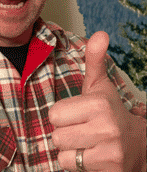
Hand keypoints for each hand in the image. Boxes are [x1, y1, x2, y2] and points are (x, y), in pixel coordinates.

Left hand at [49, 31, 146, 171]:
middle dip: (65, 134)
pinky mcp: (109, 169)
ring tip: (87, 144)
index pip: (54, 114)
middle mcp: (106, 127)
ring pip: (62, 152)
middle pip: (56, 135)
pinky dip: (76, 165)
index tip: (79, 116)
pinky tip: (92, 157)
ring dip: (70, 150)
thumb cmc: (111, 113)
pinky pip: (69, 166)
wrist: (140, 147)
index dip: (63, 116)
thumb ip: (95, 61)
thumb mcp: (101, 87)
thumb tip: (99, 34)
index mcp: (99, 104)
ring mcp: (109, 151)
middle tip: (83, 131)